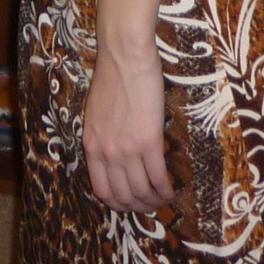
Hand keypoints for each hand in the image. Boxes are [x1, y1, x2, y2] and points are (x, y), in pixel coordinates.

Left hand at [82, 40, 174, 211]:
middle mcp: (107, 153)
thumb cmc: (111, 78)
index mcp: (92, 145)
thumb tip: (115, 155)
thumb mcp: (96, 113)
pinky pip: (158, 177)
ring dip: (154, 201)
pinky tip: (172, 190)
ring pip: (141, 191)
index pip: (102, 190)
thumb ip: (103, 137)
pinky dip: (166, 190)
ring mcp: (127, 149)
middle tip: (150, 205)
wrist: (124, 57)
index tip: (130, 202)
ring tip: (163, 199)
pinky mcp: (148, 141)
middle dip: (138, 207)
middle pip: (122, 196)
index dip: (118, 203)